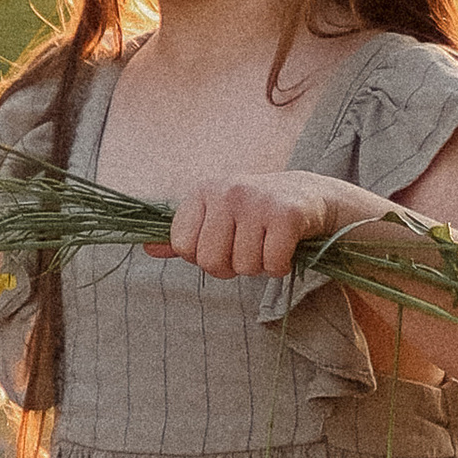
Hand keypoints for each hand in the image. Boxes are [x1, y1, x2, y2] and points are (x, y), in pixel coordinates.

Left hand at [162, 172, 385, 280]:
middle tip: (250, 248)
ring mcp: (257, 201)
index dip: (204, 256)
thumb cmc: (256, 214)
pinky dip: (280, 266)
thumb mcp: (217, 217)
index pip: (183, 246)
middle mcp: (227, 191)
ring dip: (259, 266)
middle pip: (210, 262)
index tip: (224, 243)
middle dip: (232, 266)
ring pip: (243, 266)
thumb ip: (184, 235)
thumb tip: (146, 248)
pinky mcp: (286, 214)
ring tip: (269, 243)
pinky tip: (286, 247)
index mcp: (203, 192)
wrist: (310, 197)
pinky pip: (272, 264)